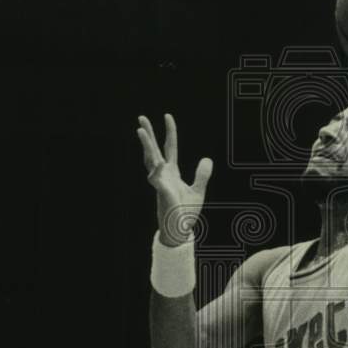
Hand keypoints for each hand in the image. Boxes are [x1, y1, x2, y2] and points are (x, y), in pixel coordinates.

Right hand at [136, 114, 213, 246]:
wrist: (180, 231)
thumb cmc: (185, 212)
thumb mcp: (198, 190)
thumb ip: (202, 174)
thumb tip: (207, 158)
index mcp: (172, 172)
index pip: (170, 147)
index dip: (170, 132)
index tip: (167, 116)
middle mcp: (163, 175)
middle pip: (154, 149)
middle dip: (148, 134)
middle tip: (141, 117)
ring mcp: (160, 183)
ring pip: (151, 160)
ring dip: (147, 146)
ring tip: (140, 131)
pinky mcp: (162, 193)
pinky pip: (158, 181)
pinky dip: (157, 173)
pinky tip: (158, 164)